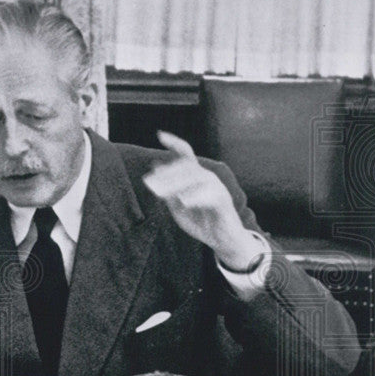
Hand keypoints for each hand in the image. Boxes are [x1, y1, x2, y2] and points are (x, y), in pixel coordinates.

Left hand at [143, 131, 263, 270]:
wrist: (221, 240)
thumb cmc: (201, 222)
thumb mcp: (178, 208)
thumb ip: (168, 192)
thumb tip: (156, 170)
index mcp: (196, 177)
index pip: (186, 155)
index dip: (175, 143)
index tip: (160, 135)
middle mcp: (208, 178)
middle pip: (187, 167)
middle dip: (168, 173)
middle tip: (151, 182)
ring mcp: (217, 189)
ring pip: (198, 178)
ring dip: (177, 184)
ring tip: (161, 193)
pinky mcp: (224, 202)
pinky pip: (210, 196)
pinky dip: (196, 198)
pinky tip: (184, 202)